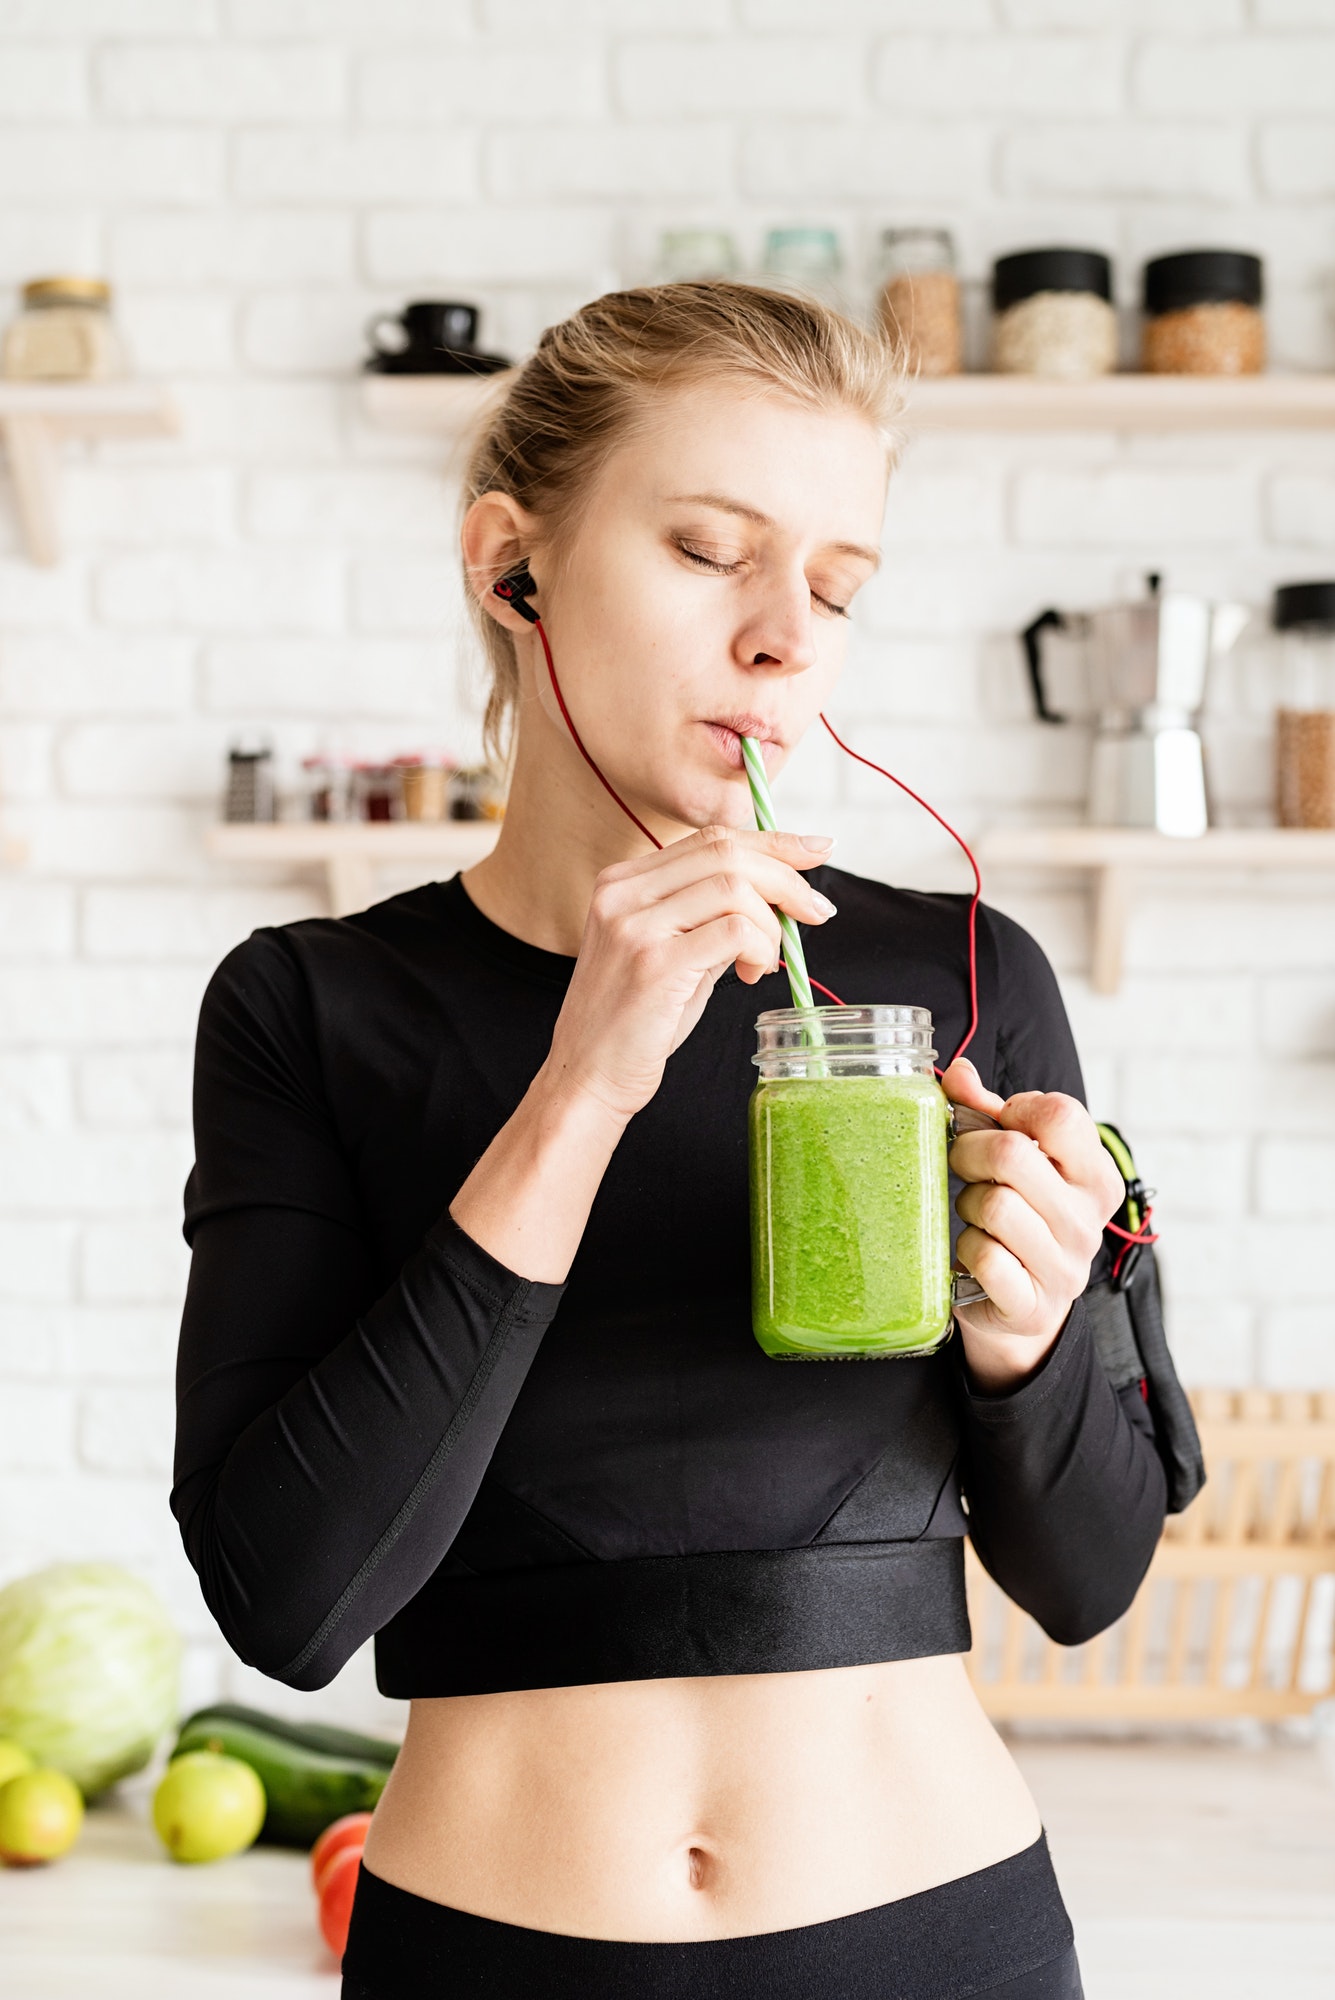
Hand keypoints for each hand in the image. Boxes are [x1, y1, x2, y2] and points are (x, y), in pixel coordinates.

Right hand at [545, 825, 835, 1124]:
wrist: (588, 1076)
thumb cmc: (635, 1021)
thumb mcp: (672, 951)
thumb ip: (712, 916)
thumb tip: (782, 891)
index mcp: (623, 881)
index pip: (710, 839)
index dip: (772, 842)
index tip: (816, 850)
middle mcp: (623, 893)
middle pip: (726, 853)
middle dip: (786, 879)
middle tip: (814, 913)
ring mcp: (634, 926)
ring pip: (735, 888)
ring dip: (771, 925)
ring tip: (765, 962)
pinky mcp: (653, 963)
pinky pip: (734, 931)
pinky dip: (760, 948)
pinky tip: (751, 973)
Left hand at [942, 1056, 1123, 1392]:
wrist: (1022, 1305)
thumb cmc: (1018, 1217)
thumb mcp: (1014, 1160)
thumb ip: (987, 1112)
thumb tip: (959, 1074)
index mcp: (1096, 1177)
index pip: (1061, 1115)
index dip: (1015, 1110)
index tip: (1000, 1124)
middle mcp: (1088, 1221)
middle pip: (1012, 1154)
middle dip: (969, 1151)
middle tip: (963, 1165)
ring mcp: (1064, 1267)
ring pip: (993, 1205)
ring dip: (968, 1205)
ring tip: (976, 1215)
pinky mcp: (1032, 1305)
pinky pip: (984, 1257)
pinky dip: (968, 1250)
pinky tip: (977, 1254)